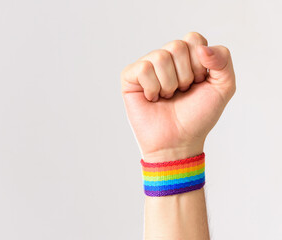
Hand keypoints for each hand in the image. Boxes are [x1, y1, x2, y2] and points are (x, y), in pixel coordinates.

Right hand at [121, 32, 235, 161]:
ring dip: (169, 84)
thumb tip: (201, 48)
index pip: (193, 39)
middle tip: (181, 92)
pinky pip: (143, 69)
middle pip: (177, 46)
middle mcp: (166, 58)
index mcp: (186, 57)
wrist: (178, 141)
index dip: (199, 64)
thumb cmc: (197, 116)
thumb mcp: (223, 87)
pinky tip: (152, 98)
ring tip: (166, 97)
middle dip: (185, 76)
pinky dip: (152, 88)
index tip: (198, 83)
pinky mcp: (130, 77)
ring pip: (160, 57)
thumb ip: (223, 60)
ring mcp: (147, 66)